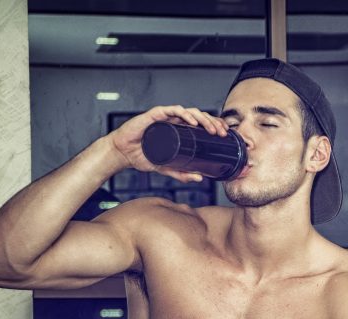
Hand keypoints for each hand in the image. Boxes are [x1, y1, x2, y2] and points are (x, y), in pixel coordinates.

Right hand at [105, 105, 229, 182]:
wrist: (123, 154)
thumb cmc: (143, 156)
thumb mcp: (167, 168)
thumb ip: (182, 173)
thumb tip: (200, 178)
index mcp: (179, 129)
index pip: (201, 124)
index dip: (215, 126)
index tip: (225, 135)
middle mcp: (174, 121)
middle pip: (199, 117)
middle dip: (213, 123)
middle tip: (222, 134)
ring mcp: (165, 116)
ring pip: (189, 112)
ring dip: (204, 119)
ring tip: (212, 129)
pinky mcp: (155, 115)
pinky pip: (172, 110)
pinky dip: (184, 114)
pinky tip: (193, 121)